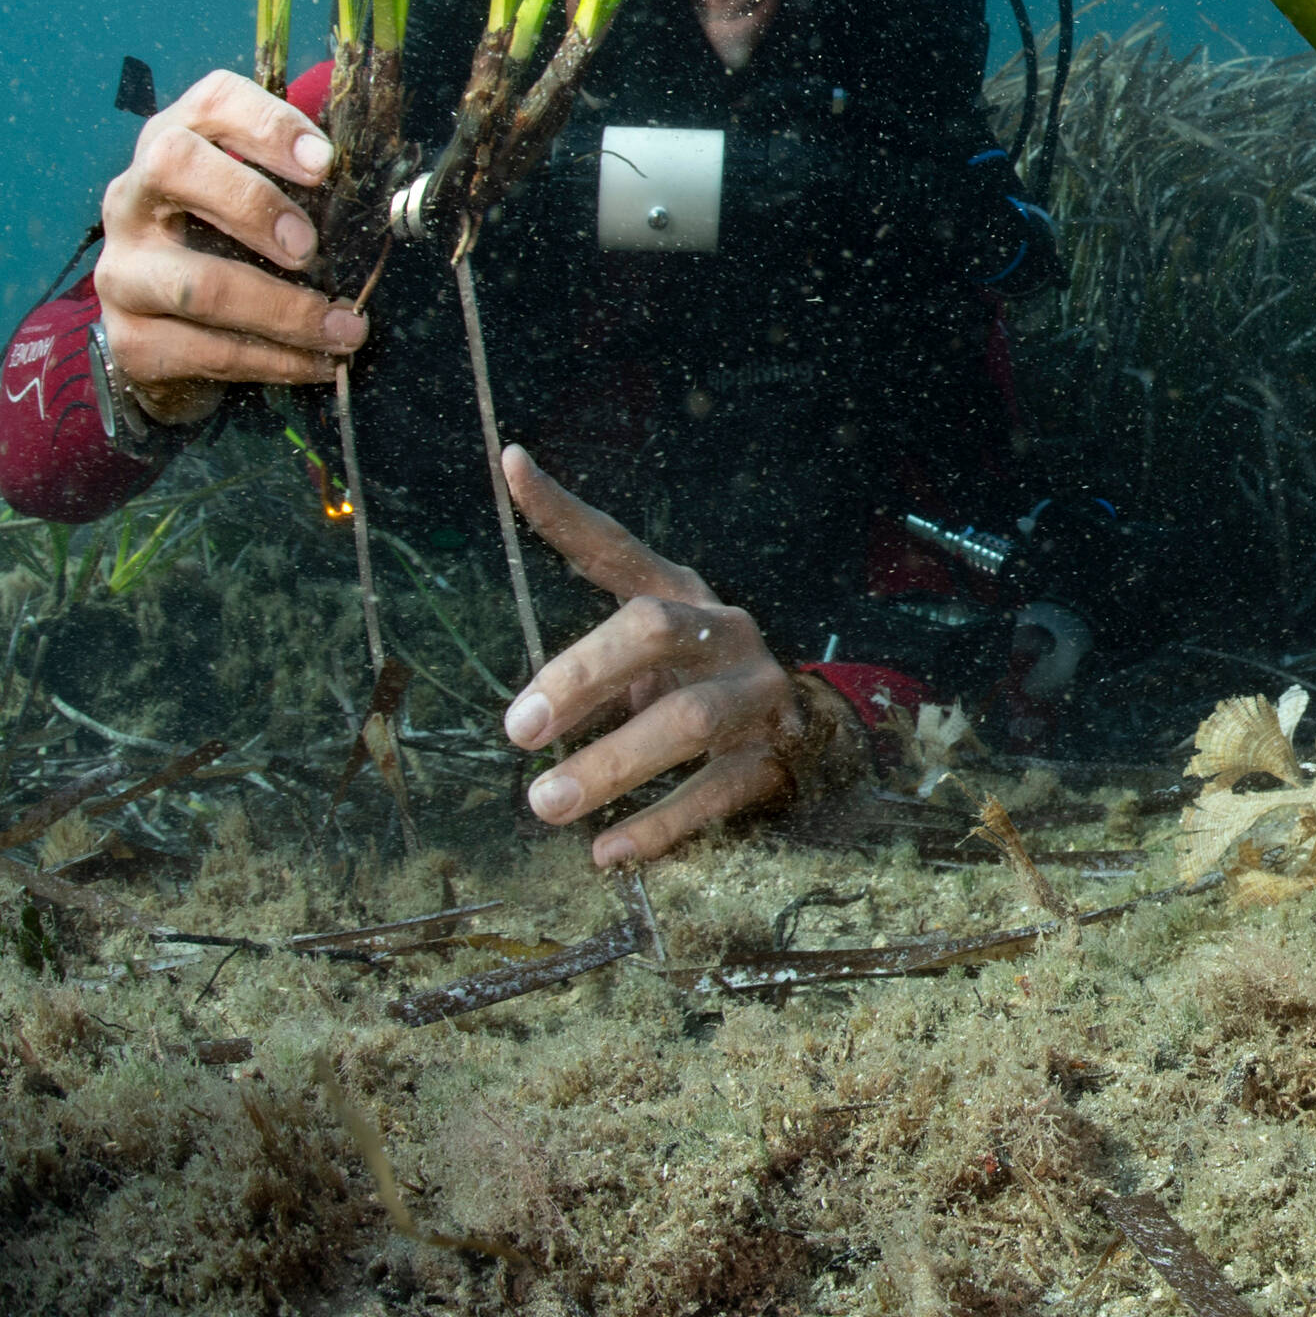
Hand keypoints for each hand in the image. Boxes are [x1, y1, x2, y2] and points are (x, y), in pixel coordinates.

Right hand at [94, 68, 365, 399]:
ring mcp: (122, 269)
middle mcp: (133, 197)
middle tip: (310, 249)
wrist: (167, 337)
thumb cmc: (235, 251)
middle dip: (253, 205)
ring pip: (197, 284)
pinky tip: (318, 363)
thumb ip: (308, 193)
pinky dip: (275, 361)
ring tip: (346, 329)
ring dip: (285, 311)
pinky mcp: (129, 338)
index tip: (325, 163)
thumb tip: (387, 196)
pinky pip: (205, 352)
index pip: (211, 102)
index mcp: (177, 146)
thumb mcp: (268, 207)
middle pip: (175, 166)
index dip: (268, 124)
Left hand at [500, 445, 808, 866]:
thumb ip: (588, 664)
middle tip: (518, 731)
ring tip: (545, 805)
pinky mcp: (773, 757)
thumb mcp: (645, 658)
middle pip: (655, 629)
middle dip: (582, 676)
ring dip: (614, 763)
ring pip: (690, 719)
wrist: (805, 735)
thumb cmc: (691, 690)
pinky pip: (717, 792)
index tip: (510, 464)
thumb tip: (521, 712)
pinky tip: (607, 851)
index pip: (615, 547)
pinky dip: (659, 824)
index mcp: (681, 596)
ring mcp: (756, 693)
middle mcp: (724, 632)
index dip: (563, 510)